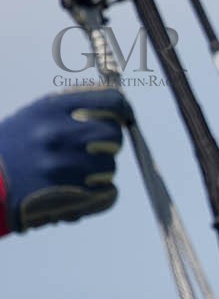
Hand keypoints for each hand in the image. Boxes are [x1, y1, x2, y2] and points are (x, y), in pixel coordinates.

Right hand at [0, 88, 131, 235]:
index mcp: (51, 109)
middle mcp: (59, 135)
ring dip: (99, 171)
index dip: (123, 110)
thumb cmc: (13, 148)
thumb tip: (115, 106)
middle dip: (109, 143)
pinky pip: (109, 193)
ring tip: (73, 172)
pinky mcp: (71, 196)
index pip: (109, 102)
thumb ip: (72, 109)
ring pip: (110, 167)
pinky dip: (101, 193)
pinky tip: (80, 189)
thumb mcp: (35, 115)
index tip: (125, 116)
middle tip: (92, 149)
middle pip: (114, 136)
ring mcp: (65, 167)